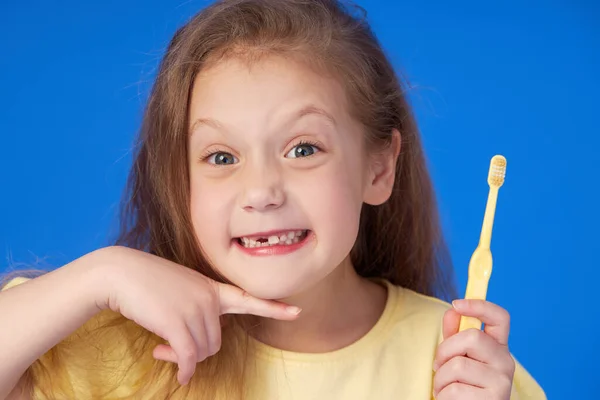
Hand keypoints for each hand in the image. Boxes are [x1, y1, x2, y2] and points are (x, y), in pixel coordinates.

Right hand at [95, 246, 300, 385]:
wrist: (120, 272)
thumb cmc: (147, 281)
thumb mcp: (179, 288)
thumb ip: (195, 307)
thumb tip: (195, 344)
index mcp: (211, 287)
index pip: (247, 298)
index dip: (273, 307)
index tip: (296, 312)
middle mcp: (208, 298)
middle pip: (215, 341)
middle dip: (196, 351)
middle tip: (170, 348)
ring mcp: (194, 309)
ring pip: (202, 350)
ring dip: (183, 358)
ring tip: (162, 347)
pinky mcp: (177, 322)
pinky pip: (189, 357)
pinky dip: (184, 369)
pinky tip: (178, 374)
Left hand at [432, 299, 514, 399]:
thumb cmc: (462, 384)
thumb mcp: (457, 356)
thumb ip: (454, 334)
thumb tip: (452, 311)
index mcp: (498, 347)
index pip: (500, 317)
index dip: (479, 305)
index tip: (456, 303)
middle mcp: (506, 362)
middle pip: (472, 337)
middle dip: (445, 350)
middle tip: (438, 366)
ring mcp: (502, 382)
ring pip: (458, 365)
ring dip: (440, 378)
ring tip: (444, 387)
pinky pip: (454, 390)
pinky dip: (443, 395)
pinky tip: (449, 399)